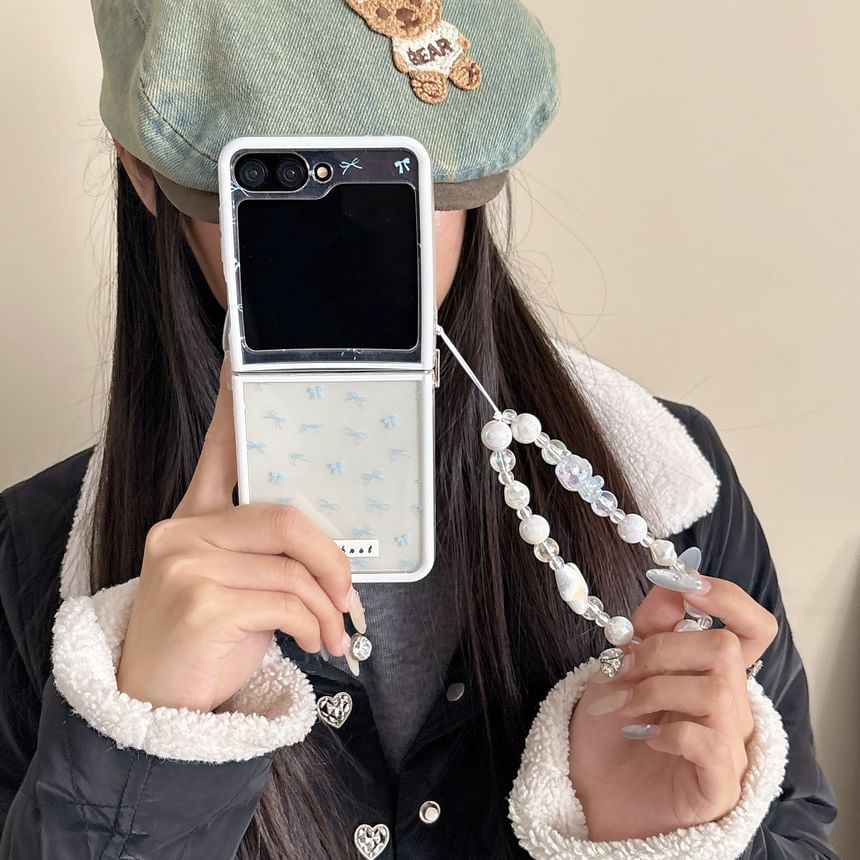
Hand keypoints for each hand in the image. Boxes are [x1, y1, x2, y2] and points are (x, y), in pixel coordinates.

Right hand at [116, 355, 355, 712]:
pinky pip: (286, 601)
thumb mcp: (235, 586)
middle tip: (349, 593)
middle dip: (332, 558)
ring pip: (292, 564)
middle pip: (285, 516)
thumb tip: (335, 555)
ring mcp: (185, 563)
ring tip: (334, 632)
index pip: (218, 450)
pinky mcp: (199, 602)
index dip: (233, 403)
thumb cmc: (206, 641)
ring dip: (329, 605)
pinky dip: (314, 625)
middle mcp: (181, 530)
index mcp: (193, 518)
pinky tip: (313, 644)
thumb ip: (268, 557)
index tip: (240, 356)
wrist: (154, 705)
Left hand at [568, 573, 777, 840]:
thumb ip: (650, 627)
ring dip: (652, 690)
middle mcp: (731, 705)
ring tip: (618, 705)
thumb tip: (671, 581)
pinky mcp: (720, 783)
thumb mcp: (619, 667)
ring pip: (715, 689)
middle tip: (621, 669)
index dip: (730, 599)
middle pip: (724, 650)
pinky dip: (666, 732)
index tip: (687, 584)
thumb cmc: (610, 731)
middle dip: (661, 650)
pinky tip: (642, 737)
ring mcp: (731, 745)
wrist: (592, 794)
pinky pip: (709, 742)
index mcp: (711, 673)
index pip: (753, 628)